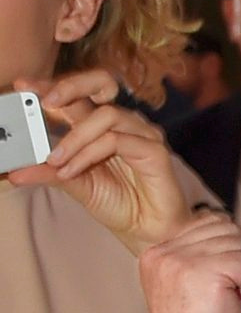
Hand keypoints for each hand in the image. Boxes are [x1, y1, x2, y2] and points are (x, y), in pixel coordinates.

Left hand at [9, 73, 192, 251]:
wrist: (146, 229)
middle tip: (46, 102)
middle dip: (71, 87)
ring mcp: (142, 133)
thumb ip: (48, 172)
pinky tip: (71, 171)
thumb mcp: (73, 184)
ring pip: (106, 115)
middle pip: (102, 83)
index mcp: (101, 126)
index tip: (25, 85)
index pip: (79, 94)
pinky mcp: (154, 150)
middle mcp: (123, 123)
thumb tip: (14, 171)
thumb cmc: (117, 201)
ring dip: (74, 137)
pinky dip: (88, 154)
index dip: (54, 85)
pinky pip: (116, 140)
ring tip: (55, 160)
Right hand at [139, 212, 240, 312]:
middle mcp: (162, 254)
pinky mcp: (198, 273)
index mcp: (158, 254)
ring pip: (240, 242)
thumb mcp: (221, 281)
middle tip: (224, 296)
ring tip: (226, 300)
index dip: (230, 253)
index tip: (216, 286)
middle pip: (228, 227)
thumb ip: (232, 251)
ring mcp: (177, 262)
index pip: (211, 222)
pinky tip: (233, 303)